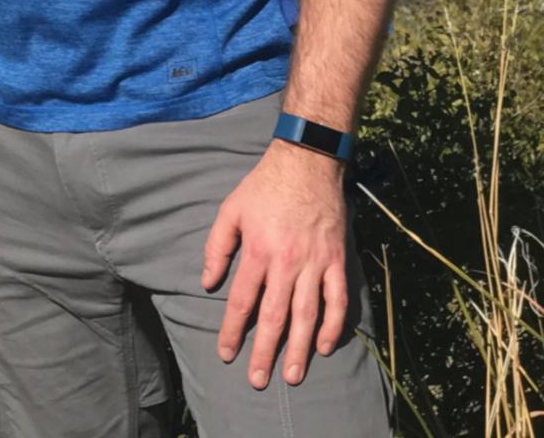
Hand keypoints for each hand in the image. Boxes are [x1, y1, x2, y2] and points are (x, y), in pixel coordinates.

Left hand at [201, 141, 349, 388]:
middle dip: (264, 351)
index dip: (233, 330)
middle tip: (257, 380)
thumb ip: (217, 246)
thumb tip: (207, 283)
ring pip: (307, 314)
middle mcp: (286, 262)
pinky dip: (334, 326)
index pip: (242, 300)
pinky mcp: (336, 261)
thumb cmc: (263, 187)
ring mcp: (314, 263)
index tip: (226, 354)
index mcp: (257, 250)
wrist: (307, 164)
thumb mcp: (230, 209)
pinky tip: (325, 346)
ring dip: (300, 348)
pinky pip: (338, 300)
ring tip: (293, 376)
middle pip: (274, 315)